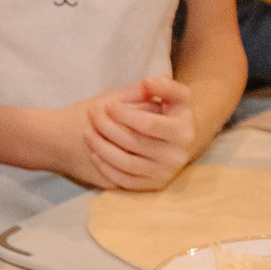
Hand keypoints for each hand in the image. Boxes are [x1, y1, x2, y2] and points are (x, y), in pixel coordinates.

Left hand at [77, 78, 195, 191]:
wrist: (182, 138)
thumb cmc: (172, 111)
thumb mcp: (175, 95)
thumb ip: (163, 86)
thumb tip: (148, 83)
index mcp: (183, 132)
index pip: (148, 124)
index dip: (124, 114)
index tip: (108, 104)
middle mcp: (177, 156)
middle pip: (133, 143)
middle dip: (107, 127)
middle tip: (91, 114)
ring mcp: (165, 173)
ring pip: (125, 163)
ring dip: (101, 147)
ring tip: (87, 132)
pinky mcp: (154, 186)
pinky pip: (124, 180)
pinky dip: (106, 167)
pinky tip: (94, 152)